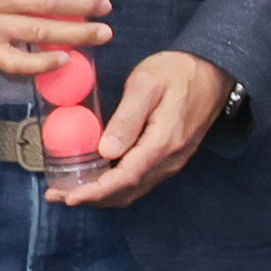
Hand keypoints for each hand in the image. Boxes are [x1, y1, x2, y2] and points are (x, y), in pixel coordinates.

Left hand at [46, 49, 232, 209]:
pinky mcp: (171, 158)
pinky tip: (98, 179)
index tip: (67, 196)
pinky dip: (116, 187)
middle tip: (56, 195)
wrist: (214, 71)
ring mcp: (172, 161)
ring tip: (70, 191)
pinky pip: (141, 181)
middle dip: (90, 198)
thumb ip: (127, 118)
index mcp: (162, 142)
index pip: (124, 178)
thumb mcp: (147, 85)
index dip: (93, 191)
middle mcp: (169, 159)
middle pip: (126, 191)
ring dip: (101, 196)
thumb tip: (106, 151)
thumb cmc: (178, 72)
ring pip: (133, 190)